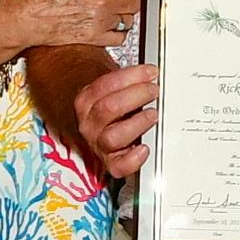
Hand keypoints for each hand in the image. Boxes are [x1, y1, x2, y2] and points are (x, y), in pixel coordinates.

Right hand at [0, 0, 141, 57]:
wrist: (28, 16)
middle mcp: (103, 2)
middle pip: (134, 2)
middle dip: (129, 0)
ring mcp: (100, 21)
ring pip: (128, 20)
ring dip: (123, 17)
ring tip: (112, 13)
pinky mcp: (95, 38)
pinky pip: (119, 38)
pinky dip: (117, 34)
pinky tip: (109, 27)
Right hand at [75, 62, 158, 178]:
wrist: (102, 133)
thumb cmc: (114, 109)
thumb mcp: (115, 92)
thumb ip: (129, 83)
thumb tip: (153, 74)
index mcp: (86, 102)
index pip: (105, 85)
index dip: (130, 77)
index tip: (150, 72)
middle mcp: (89, 124)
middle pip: (108, 108)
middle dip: (135, 96)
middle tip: (153, 91)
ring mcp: (99, 145)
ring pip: (112, 137)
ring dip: (136, 123)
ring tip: (152, 114)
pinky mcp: (111, 163)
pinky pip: (118, 167)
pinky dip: (133, 159)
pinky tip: (144, 148)